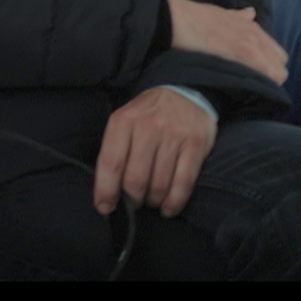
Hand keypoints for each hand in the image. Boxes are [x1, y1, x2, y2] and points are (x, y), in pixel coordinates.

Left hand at [93, 87, 215, 218]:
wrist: (184, 93)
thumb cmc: (147, 115)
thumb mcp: (124, 121)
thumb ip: (115, 150)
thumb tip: (106, 191)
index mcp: (123, 121)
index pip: (110, 162)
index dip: (106, 190)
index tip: (105, 207)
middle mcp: (147, 127)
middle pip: (135, 178)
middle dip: (133, 199)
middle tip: (134, 203)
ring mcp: (173, 135)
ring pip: (159, 184)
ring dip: (153, 201)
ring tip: (151, 202)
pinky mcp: (196, 144)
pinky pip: (183, 183)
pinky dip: (174, 202)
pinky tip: (168, 208)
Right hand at [166, 0, 289, 83]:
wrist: (175, 18)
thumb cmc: (192, 16)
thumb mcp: (222, 13)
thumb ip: (238, 16)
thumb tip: (250, 13)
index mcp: (252, 27)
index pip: (276, 53)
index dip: (268, 65)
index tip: (254, 73)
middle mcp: (257, 36)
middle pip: (281, 65)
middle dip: (270, 75)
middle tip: (250, 83)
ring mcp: (252, 46)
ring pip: (277, 73)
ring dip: (266, 82)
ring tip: (247, 90)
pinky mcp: (245, 56)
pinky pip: (267, 76)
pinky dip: (261, 85)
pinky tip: (246, 90)